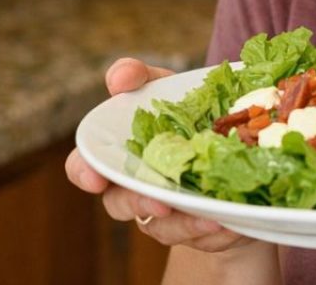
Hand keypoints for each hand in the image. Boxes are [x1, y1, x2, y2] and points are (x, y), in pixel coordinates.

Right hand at [65, 58, 255, 253]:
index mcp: (118, 155)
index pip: (84, 167)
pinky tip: (230, 223)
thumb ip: (138, 76)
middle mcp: (134, 188)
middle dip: (139, 205)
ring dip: (186, 225)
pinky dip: (215, 231)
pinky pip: (201, 238)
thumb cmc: (183, 110)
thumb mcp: (165, 86)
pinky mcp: (196, 228)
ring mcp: (165, 213)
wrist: (230, 140)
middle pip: (121, 205)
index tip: (94, 178)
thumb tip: (120, 78)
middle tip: (162, 203)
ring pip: (164, 228)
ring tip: (212, 218)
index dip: (84, 173)